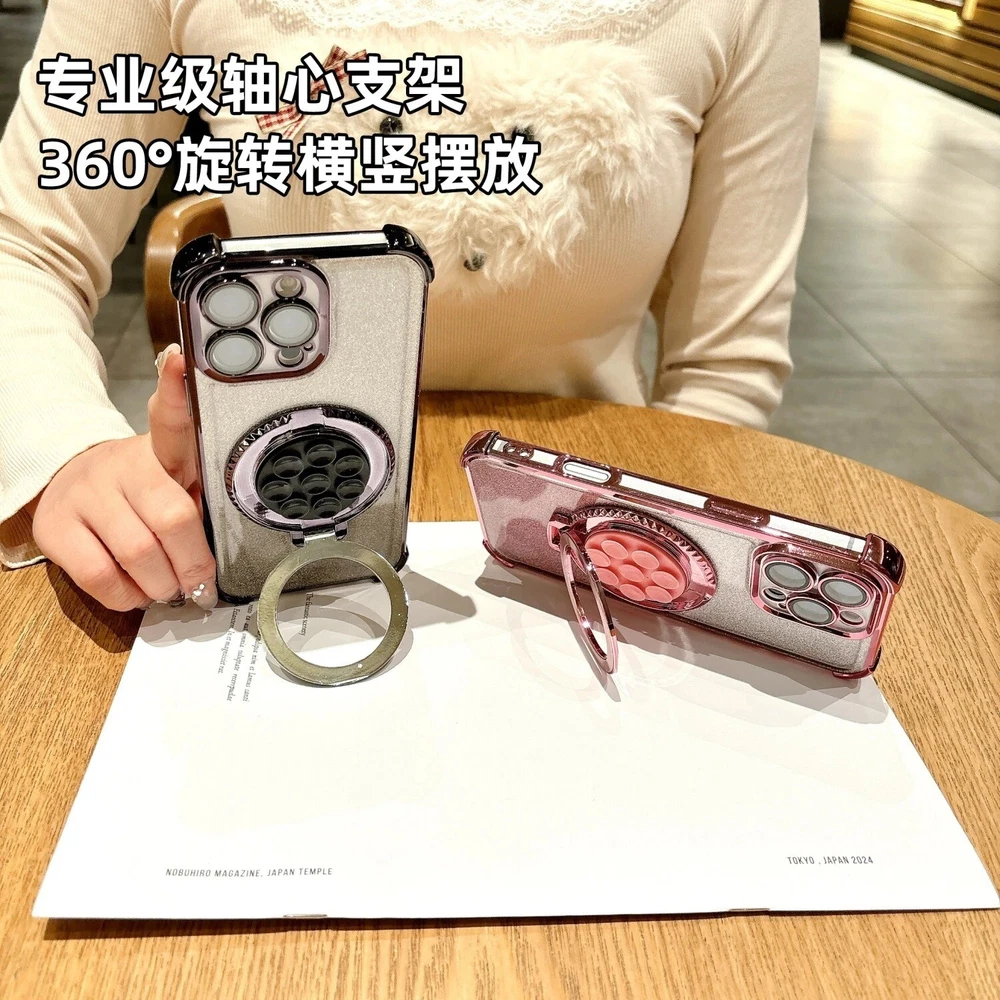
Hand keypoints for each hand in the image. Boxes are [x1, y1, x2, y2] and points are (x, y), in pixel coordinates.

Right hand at [31, 345, 217, 611]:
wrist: (72, 486)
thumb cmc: (142, 490)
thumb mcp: (176, 479)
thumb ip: (201, 499)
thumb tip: (225, 547)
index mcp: (161, 451)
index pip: (171, 419)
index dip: (175, 392)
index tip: (181, 362)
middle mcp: (122, 466)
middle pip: (172, 518)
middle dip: (194, 563)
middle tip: (200, 582)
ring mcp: (85, 495)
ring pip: (138, 554)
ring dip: (163, 584)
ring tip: (168, 585)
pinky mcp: (55, 528)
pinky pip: (101, 577)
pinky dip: (128, 595)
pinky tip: (136, 588)